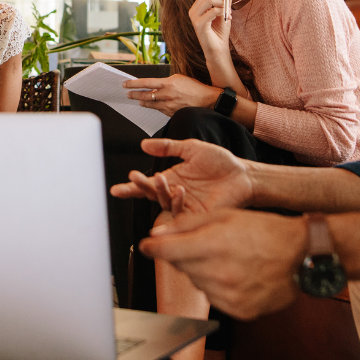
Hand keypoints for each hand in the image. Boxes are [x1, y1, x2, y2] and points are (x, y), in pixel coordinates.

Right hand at [109, 138, 252, 213]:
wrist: (242, 174)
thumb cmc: (220, 161)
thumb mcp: (191, 148)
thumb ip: (167, 146)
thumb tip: (144, 144)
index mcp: (172, 178)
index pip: (148, 184)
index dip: (132, 187)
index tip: (117, 189)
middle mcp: (175, 193)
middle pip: (151, 194)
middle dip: (139, 187)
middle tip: (134, 178)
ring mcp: (185, 205)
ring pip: (163, 203)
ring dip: (158, 191)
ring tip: (160, 178)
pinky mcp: (197, 214)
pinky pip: (181, 213)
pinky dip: (176, 203)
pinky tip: (178, 191)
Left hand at [124, 73, 220, 116]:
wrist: (207, 101)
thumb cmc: (195, 88)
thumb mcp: (179, 78)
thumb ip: (166, 81)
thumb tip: (156, 84)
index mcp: (167, 84)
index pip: (145, 83)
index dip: (133, 84)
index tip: (125, 84)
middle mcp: (166, 95)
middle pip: (144, 95)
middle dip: (134, 94)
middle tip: (128, 94)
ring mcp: (168, 106)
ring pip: (150, 104)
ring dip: (142, 101)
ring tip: (138, 100)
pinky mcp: (171, 114)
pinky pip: (159, 110)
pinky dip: (154, 107)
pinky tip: (152, 105)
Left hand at [138, 208, 307, 320]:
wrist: (301, 255)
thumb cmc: (266, 231)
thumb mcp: (226, 215)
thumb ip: (187, 224)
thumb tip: (156, 232)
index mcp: (214, 245)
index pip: (167, 251)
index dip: (152, 248)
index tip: (146, 246)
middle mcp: (219, 273)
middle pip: (181, 267)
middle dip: (186, 254)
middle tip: (208, 244)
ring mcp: (229, 295)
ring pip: (196, 283)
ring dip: (203, 271)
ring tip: (227, 259)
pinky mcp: (238, 310)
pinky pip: (213, 299)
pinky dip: (218, 287)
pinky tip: (235, 274)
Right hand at [190, 0, 239, 53]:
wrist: (218, 49)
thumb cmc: (220, 32)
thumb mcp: (226, 11)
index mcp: (199, 5)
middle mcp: (194, 9)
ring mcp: (194, 17)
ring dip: (221, 1)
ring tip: (229, 9)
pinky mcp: (198, 25)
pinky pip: (210, 12)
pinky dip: (220, 11)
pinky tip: (226, 16)